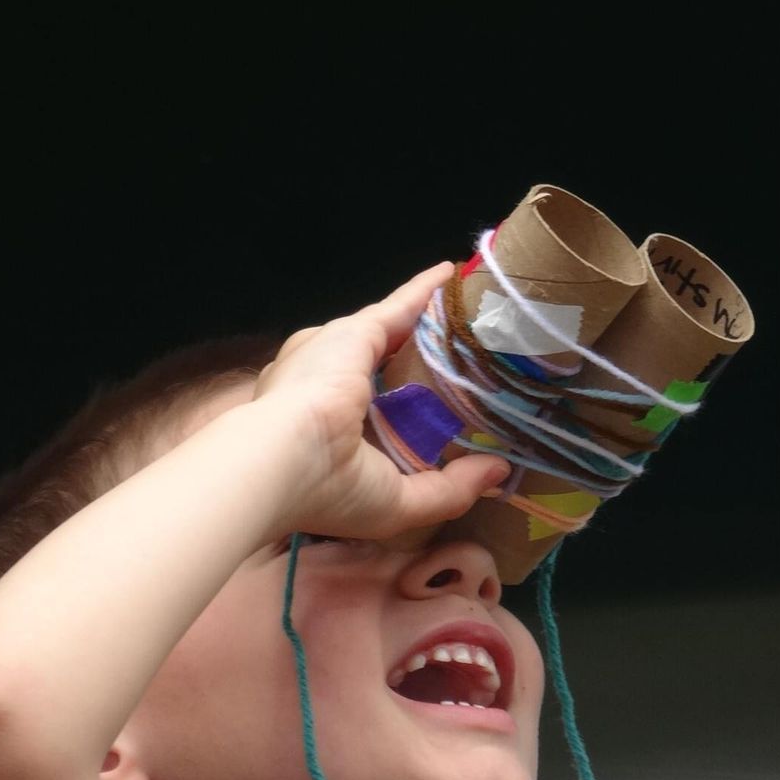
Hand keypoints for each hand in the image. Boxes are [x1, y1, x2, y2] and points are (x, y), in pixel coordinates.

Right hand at [252, 263, 508, 542]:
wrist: (280, 457)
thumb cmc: (330, 489)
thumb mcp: (398, 504)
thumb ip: (450, 489)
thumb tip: (499, 470)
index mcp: (328, 429)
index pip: (377, 410)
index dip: (409, 407)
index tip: (442, 407)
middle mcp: (327, 384)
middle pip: (385, 364)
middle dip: (418, 359)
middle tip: (463, 354)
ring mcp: (338, 353)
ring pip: (394, 332)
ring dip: (426, 321)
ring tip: (464, 311)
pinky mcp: (355, 331)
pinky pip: (400, 305)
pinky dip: (425, 291)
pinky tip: (450, 276)